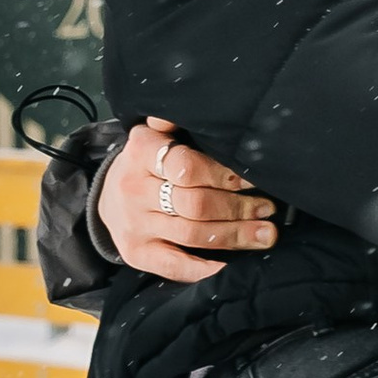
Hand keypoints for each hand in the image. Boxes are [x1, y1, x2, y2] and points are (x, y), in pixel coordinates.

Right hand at [95, 118, 276, 282]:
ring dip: (235, 236)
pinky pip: (176, 266)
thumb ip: (178, 123)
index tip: (253, 179)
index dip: (224, 175)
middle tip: (267, 208)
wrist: (110, 198)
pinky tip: (231, 266)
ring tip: (264, 233)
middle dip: (238, 208)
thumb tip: (200, 109)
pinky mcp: (136, 253)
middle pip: (195, 204)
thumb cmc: (150, 164)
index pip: (186, 166)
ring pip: (193, 234)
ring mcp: (134, 224)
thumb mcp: (158, 135)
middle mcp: (133, 188)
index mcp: (141, 151)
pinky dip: (206, 268)